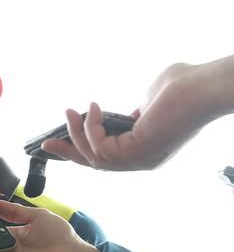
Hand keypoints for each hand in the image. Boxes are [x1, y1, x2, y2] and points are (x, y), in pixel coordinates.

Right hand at [42, 56, 233, 170]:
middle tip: (46, 144)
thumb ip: (133, 110)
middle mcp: (142, 161)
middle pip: (95, 164)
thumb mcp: (149, 99)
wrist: (205, 87)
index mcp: (146, 150)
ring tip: (70, 111)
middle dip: (68, 153)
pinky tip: (93, 108)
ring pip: (94, 157)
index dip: (82, 149)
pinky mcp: (136, 152)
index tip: (61, 138)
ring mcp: (140, 160)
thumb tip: (124, 115)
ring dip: (77, 135)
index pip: (107, 157)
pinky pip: (100, 147)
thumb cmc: (185, 87)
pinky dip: (91, 128)